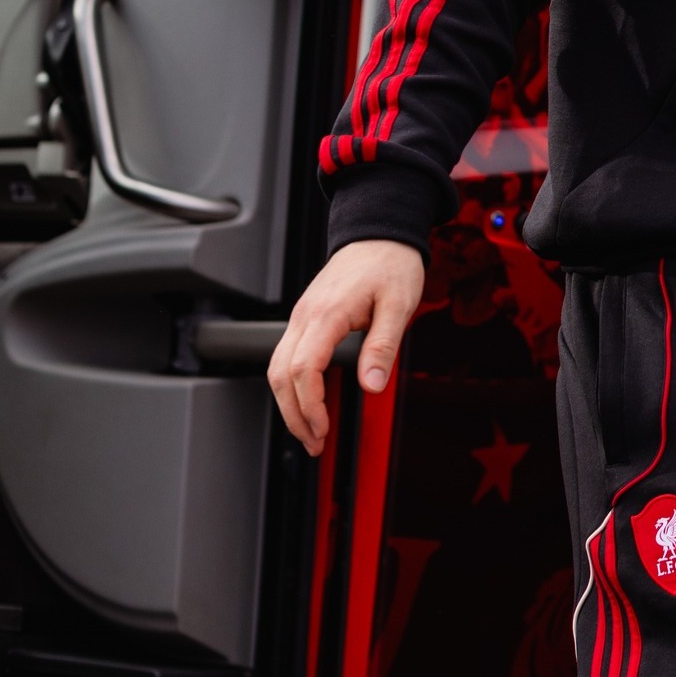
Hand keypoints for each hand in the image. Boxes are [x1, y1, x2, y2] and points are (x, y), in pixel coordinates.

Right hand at [268, 240, 423, 455]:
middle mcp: (305, 315)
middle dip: (294, 416)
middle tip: (315, 444)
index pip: (302, 369)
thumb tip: (372, 385)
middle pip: (280, 375)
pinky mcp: (305, 317)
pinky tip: (308, 402)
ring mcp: (301, 315)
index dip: (309, 406)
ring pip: (276, 368)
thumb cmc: (390, 262)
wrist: (379, 232)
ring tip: (310, 431)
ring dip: (289, 404)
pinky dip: (291, 385)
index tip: (323, 430)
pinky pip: (286, 356)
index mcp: (326, 313)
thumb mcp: (399, 304)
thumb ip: (383, 345)